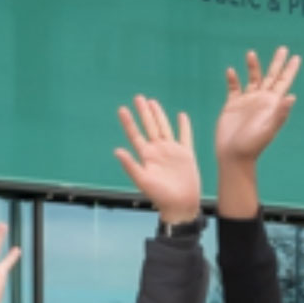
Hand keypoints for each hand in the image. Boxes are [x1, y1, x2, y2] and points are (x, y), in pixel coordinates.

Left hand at [114, 96, 201, 226]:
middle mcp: (158, 151)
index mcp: (147, 156)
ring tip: (152, 102)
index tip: (122, 109)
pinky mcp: (186, 154)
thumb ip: (131, 165)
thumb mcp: (143, 180)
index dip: (129, 122)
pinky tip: (181, 115)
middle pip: (149, 127)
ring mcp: (172, 151)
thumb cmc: (160, 196)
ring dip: (158, 115)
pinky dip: (184, 125)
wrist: (181, 205)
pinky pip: (185, 136)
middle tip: (138, 97)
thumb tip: (117, 151)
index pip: (135, 135)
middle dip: (144, 112)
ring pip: (164, 128)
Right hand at [215, 47, 301, 166]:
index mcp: (272, 104)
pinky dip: (232, 79)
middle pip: (271, 77)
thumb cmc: (252, 145)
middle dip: (277, 63)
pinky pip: (233, 88)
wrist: (233, 156)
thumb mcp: (268, 129)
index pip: (283, 82)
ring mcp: (246, 102)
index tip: (296, 57)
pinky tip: (231, 71)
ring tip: (251, 53)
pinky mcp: (232, 106)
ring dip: (253, 66)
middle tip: (283, 48)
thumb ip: (280, 113)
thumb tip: (292, 97)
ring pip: (252, 79)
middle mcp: (261, 100)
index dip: (290, 69)